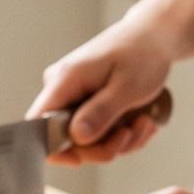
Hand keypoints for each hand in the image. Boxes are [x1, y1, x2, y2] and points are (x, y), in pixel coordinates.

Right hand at [28, 20, 172, 165]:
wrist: (154, 36)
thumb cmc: (142, 54)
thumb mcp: (127, 87)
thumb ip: (101, 113)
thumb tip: (76, 138)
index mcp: (64, 80)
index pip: (38, 125)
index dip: (56, 149)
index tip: (85, 158)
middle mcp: (62, 88)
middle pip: (66, 139)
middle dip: (102, 146)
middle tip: (131, 135)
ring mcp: (73, 95)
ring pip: (85, 139)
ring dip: (118, 141)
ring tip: (143, 123)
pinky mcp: (86, 102)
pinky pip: (96, 131)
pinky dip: (120, 133)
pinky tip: (140, 121)